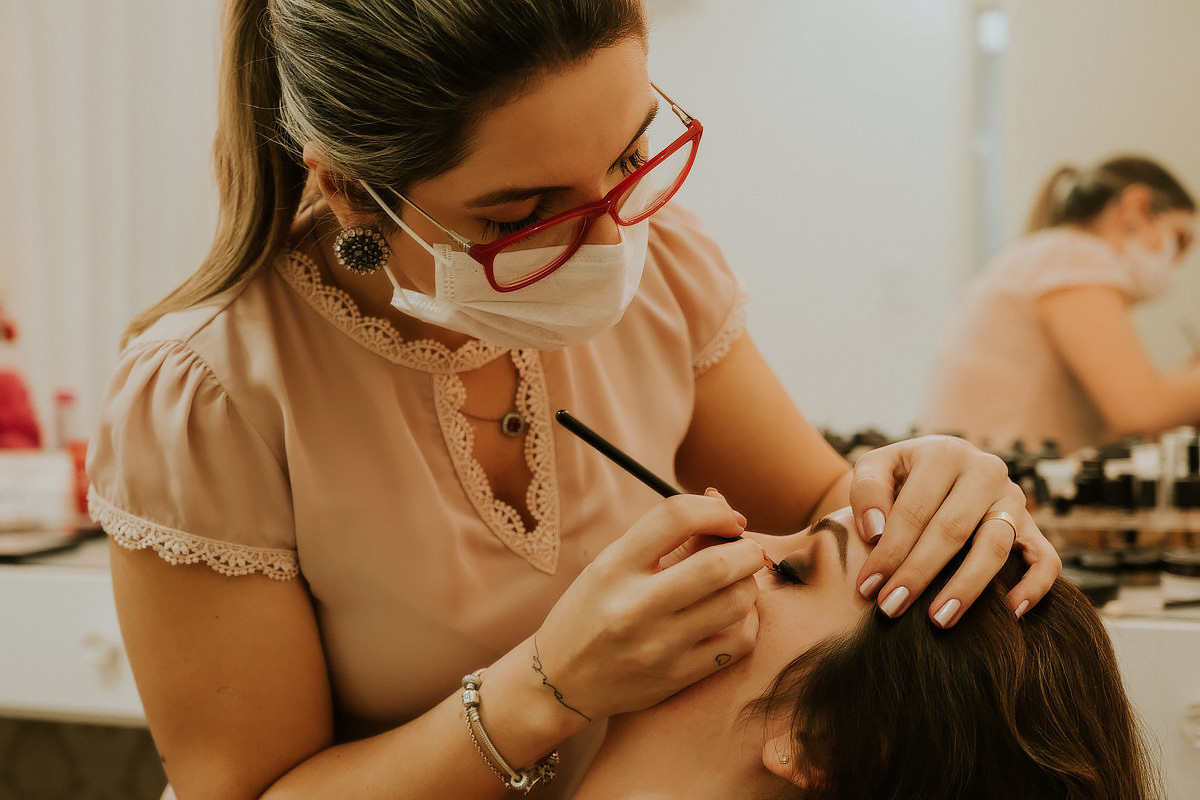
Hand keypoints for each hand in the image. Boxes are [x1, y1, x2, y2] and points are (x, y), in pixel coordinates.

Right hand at [532, 493, 763, 719]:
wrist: (560, 682)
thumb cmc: (590, 612)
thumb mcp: (610, 566)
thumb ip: (662, 539)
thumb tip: (726, 511)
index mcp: (613, 567)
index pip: (676, 517)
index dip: (715, 510)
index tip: (726, 519)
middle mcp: (634, 606)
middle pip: (719, 564)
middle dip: (747, 549)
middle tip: (745, 549)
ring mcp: (658, 646)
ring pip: (736, 602)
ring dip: (748, 584)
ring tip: (735, 582)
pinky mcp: (677, 677)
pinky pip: (739, 642)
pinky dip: (747, 620)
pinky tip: (732, 615)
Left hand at [848, 435, 1060, 626]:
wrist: (935, 469)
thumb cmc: (899, 476)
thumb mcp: (875, 468)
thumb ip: (867, 492)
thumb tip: (876, 533)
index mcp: (944, 454)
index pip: (914, 509)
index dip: (889, 550)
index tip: (866, 586)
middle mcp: (986, 471)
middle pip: (952, 530)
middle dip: (919, 573)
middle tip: (891, 608)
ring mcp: (1014, 499)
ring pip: (996, 546)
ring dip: (966, 587)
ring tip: (938, 619)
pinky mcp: (1034, 526)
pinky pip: (1046, 559)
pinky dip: (1035, 587)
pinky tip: (1009, 613)